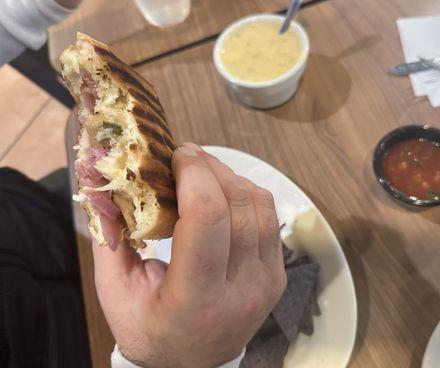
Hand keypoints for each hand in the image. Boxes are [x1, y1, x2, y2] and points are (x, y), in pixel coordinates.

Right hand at [93, 143, 286, 367]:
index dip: (195, 175)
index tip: (177, 156)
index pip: (208, 218)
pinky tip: (224, 193)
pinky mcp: (276, 275)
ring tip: (203, 171)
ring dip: (231, 177)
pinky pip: (270, 218)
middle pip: (237, 205)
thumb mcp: (116, 292)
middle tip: (186, 156)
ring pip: (260, 206)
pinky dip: (247, 195)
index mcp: (196, 298)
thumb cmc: (150, 330)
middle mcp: (241, 290)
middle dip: (211, 168)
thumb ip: (109, 237)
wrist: (193, 366)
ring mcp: (266, 282)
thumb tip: (99, 185)